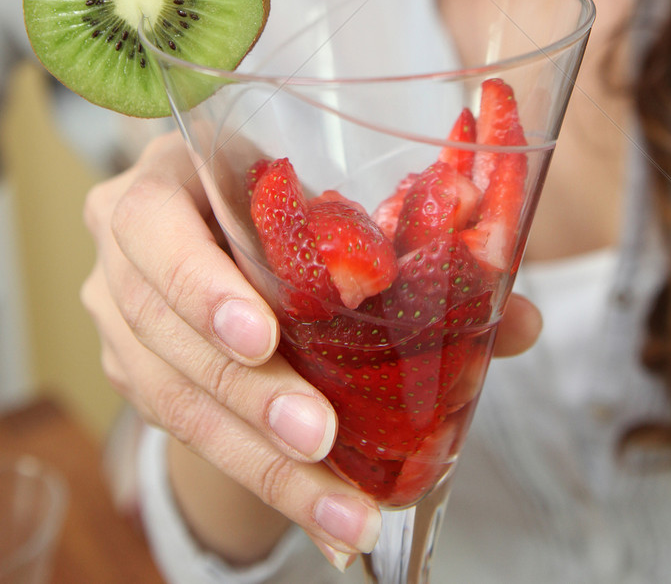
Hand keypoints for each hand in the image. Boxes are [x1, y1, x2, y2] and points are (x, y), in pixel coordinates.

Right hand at [82, 133, 540, 569]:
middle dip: (249, 395)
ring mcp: (121, 323)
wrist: (220, 229)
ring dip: (260, 461)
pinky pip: (191, 438)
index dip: (202, 287)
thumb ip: (415, 247)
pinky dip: (261, 480)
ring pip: (174, 402)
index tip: (263, 337)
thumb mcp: (328, 203)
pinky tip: (322, 515)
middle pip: (166, 335)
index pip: (155, 230)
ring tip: (339, 509)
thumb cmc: (277, 200)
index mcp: (162, 182)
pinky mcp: (141, 381)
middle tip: (320, 440)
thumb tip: (522, 321)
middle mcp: (122, 255)